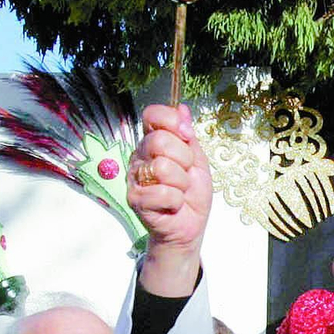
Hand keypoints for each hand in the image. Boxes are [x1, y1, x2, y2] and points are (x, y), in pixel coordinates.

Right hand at [128, 103, 212, 256]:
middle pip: (160, 141)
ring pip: (163, 168)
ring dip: (181, 183)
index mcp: (153, 142)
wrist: (189, 225)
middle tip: (185, 174)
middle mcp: (140, 156)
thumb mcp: (198, 161)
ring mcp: (135, 177)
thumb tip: (182, 108)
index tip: (187, 137)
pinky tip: (172, 204)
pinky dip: (175, 200)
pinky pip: (162, 192)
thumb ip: (189, 136)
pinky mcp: (135, 198)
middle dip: (184, 160)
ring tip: (179, 191)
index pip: (153, 115)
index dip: (173, 123)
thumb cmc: (192, 194)